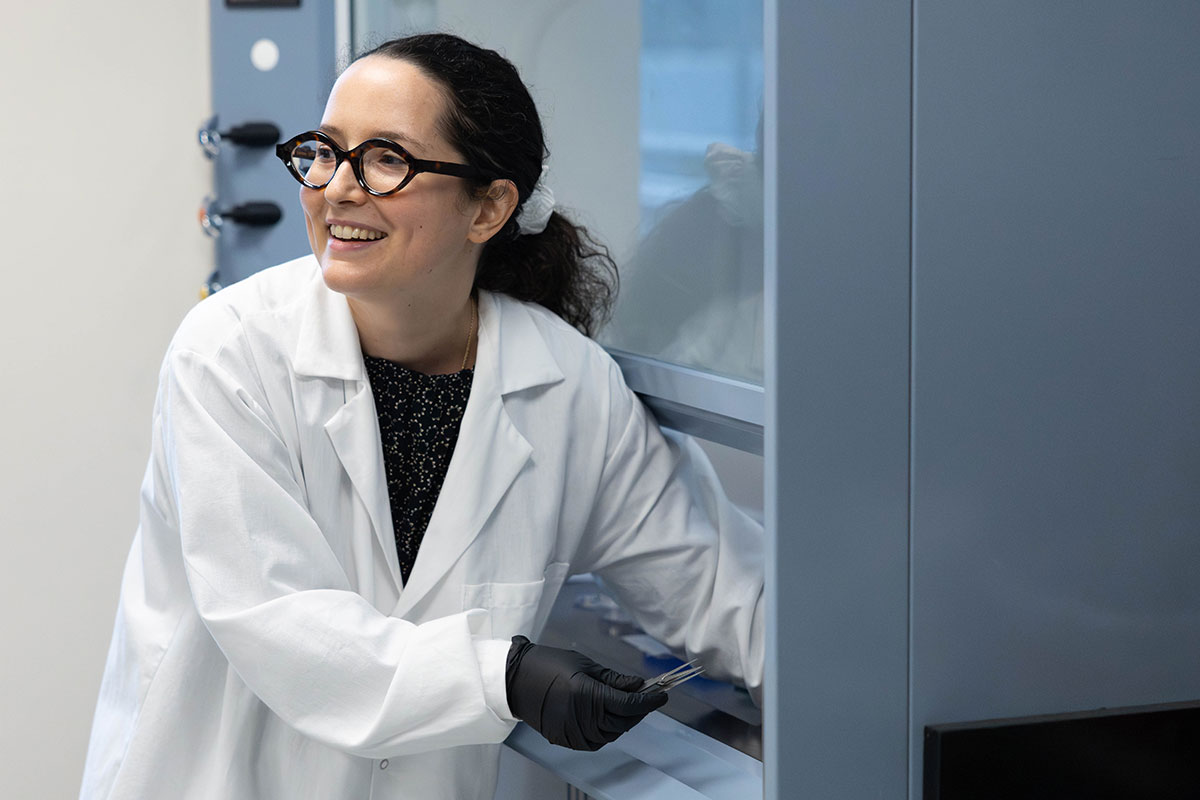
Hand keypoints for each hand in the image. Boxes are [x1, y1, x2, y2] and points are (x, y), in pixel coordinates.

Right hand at [505, 635, 667, 750]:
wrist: (516, 680)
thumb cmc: (550, 665)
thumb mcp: (585, 665)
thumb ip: (614, 679)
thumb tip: (639, 685)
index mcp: (587, 695)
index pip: (628, 704)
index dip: (649, 701)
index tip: (662, 695)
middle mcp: (581, 718)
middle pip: (623, 722)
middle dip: (639, 710)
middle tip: (648, 697)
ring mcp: (572, 732)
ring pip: (611, 734)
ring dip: (623, 722)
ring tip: (627, 706)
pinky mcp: (565, 740)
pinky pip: (595, 741)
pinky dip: (607, 731)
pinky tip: (608, 717)